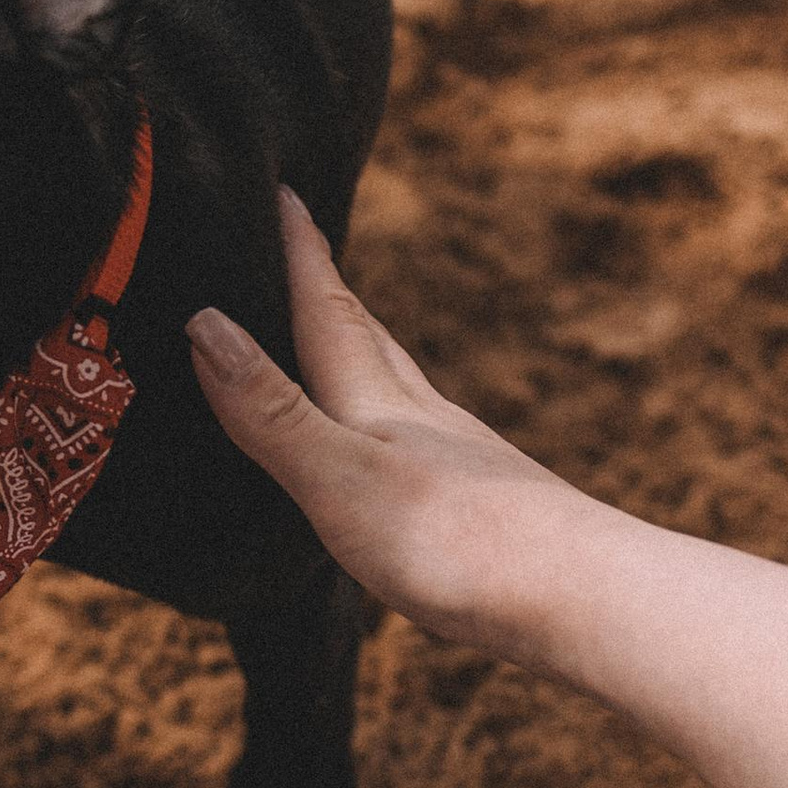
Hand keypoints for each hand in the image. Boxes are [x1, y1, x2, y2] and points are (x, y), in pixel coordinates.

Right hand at [187, 193, 594, 660]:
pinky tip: (398, 448)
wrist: (581, 598)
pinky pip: (417, 442)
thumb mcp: (341, 475)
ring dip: (361, 354)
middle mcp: (421, 417)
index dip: (300, 252)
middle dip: (327, 293)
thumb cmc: (459, 542)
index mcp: (378, 402)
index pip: (327, 309)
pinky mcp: (478, 507)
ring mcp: (456, 460)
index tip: (280, 189)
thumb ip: (273, 411)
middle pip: (366, 337)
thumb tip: (205, 322)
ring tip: (337, 341)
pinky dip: (390, 423)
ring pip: (397, 387)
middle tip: (303, 250)